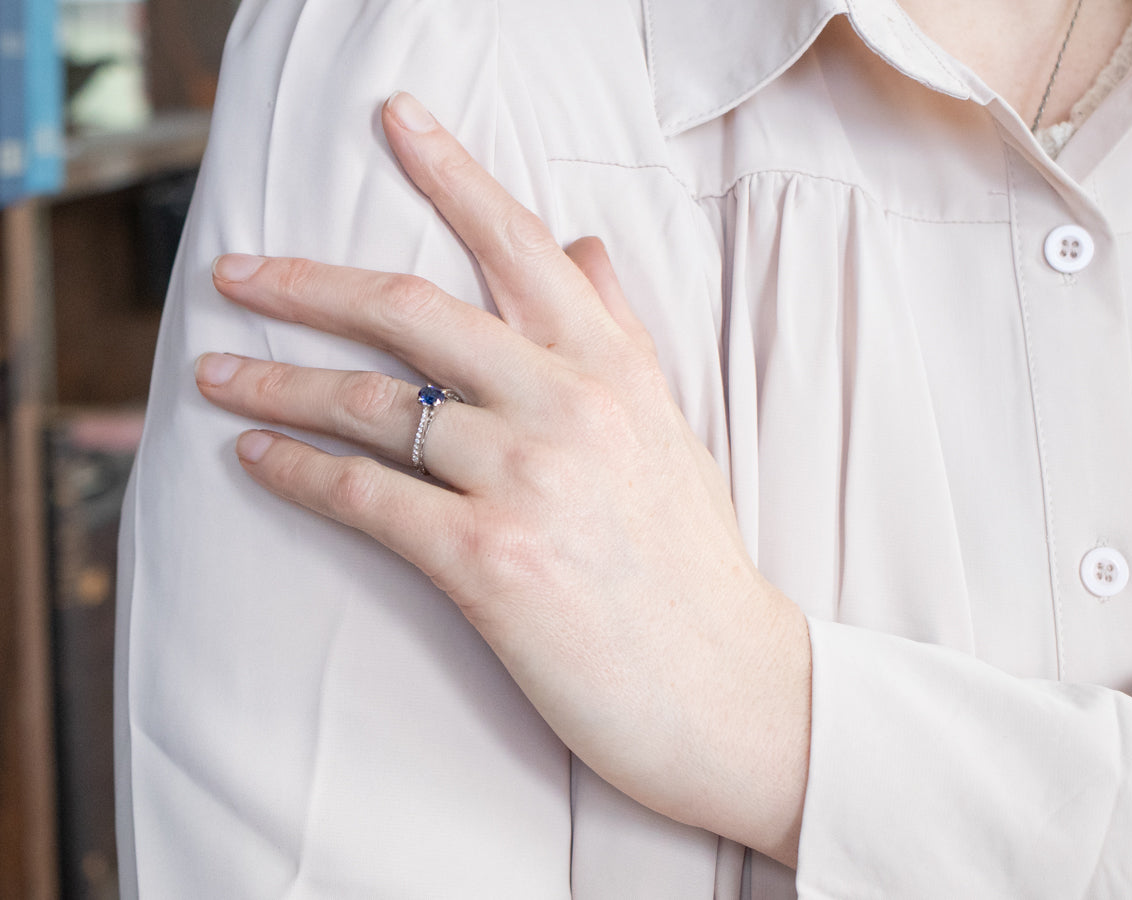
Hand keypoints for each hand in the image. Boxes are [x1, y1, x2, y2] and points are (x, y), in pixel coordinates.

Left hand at [195, 91, 810, 864]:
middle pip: (412, 310)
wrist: (727, 685)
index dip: (452, 171)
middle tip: (237, 269)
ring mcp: (527, 478)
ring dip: (279, 381)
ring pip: (373, 400)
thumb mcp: (670, 431)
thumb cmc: (694, 564)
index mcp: (614, 368)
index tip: (396, 120)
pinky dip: (297, 470)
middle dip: (309, 281)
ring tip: (219, 371)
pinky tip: (254, 455)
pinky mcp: (489, 559)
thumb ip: (620, 333)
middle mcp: (569, 405)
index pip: (521, 245)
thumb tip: (585, 244)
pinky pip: (366, 494)